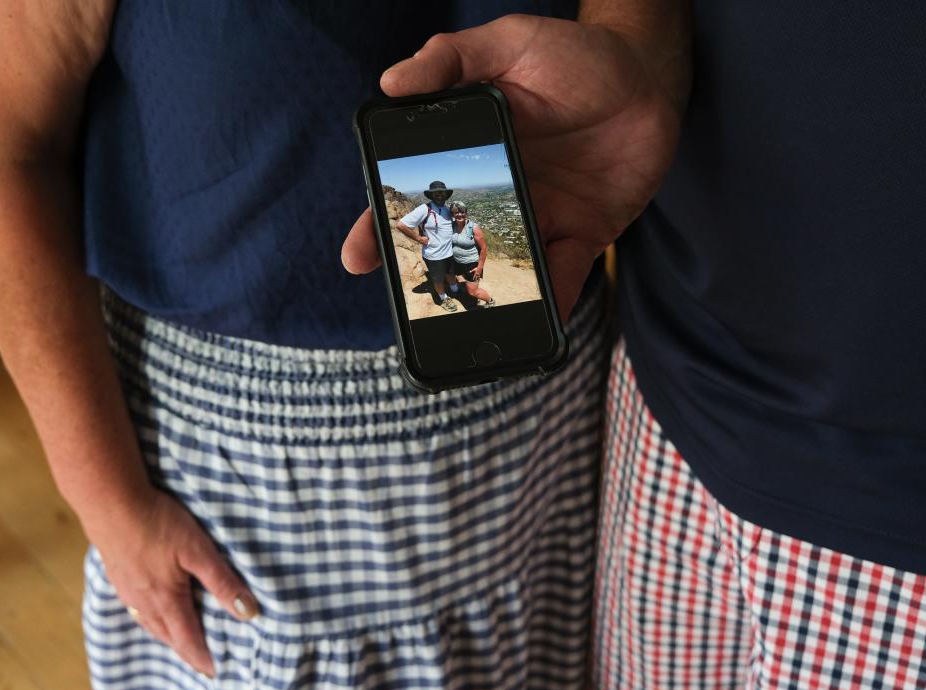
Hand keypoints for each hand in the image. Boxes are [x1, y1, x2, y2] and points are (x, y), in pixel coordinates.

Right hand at [87, 487, 259, 677]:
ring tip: (179, 639)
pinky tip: (152, 607)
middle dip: (185, 650)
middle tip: (201, 660)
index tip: (214, 671)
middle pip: (167, 635)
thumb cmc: (158, 523)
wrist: (111, 503)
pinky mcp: (118, 574)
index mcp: (166, 598)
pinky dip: (150, 617)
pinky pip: (136, 608)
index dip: (202, 656)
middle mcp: (143, 601)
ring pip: (149, 623)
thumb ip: (222, 581)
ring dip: (167, 634)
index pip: (188, 638)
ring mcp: (127, 589)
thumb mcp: (198, 549)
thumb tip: (247, 612)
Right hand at [342, 14, 687, 321]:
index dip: (383, 222)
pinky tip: (541, 325)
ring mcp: (539, 215)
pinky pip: (562, 273)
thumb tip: (393, 81)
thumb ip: (452, 57)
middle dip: (426, 274)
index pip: (418, 193)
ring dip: (481, 294)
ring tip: (464, 326)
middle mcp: (498, 190)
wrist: (648, 76)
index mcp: (472, 151)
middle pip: (451, 241)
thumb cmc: (574, 54)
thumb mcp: (508, 43)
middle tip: (404, 307)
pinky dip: (552, 302)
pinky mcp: (582, 233)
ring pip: (501, 266)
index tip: (360, 254)